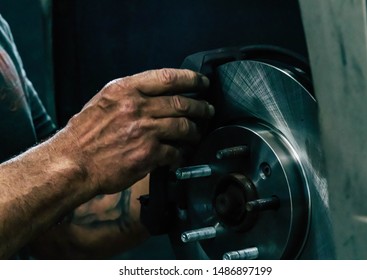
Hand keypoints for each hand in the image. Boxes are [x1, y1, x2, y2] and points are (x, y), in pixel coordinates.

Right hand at [60, 68, 212, 194]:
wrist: (73, 163)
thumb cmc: (84, 135)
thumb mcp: (102, 102)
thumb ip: (129, 95)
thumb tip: (155, 95)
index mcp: (125, 90)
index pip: (167, 77)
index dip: (191, 79)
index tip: (202, 82)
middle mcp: (137, 107)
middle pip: (181, 103)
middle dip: (200, 107)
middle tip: (207, 110)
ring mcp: (144, 130)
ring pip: (183, 127)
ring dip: (195, 131)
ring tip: (197, 133)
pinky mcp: (148, 154)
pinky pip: (175, 152)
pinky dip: (181, 154)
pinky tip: (180, 155)